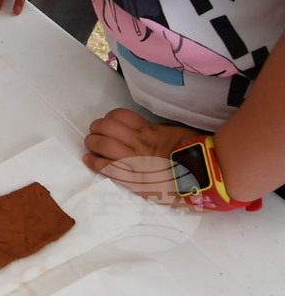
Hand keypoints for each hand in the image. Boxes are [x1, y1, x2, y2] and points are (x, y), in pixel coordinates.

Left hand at [83, 108, 201, 206]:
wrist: (208, 178)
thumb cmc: (197, 157)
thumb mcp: (178, 135)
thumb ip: (161, 132)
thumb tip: (153, 132)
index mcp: (151, 132)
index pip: (122, 116)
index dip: (110, 117)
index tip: (108, 122)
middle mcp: (141, 143)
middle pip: (108, 128)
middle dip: (97, 128)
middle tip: (94, 132)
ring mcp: (137, 161)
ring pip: (104, 144)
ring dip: (93, 142)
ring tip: (91, 144)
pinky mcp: (136, 181)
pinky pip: (109, 169)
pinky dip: (95, 163)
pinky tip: (89, 160)